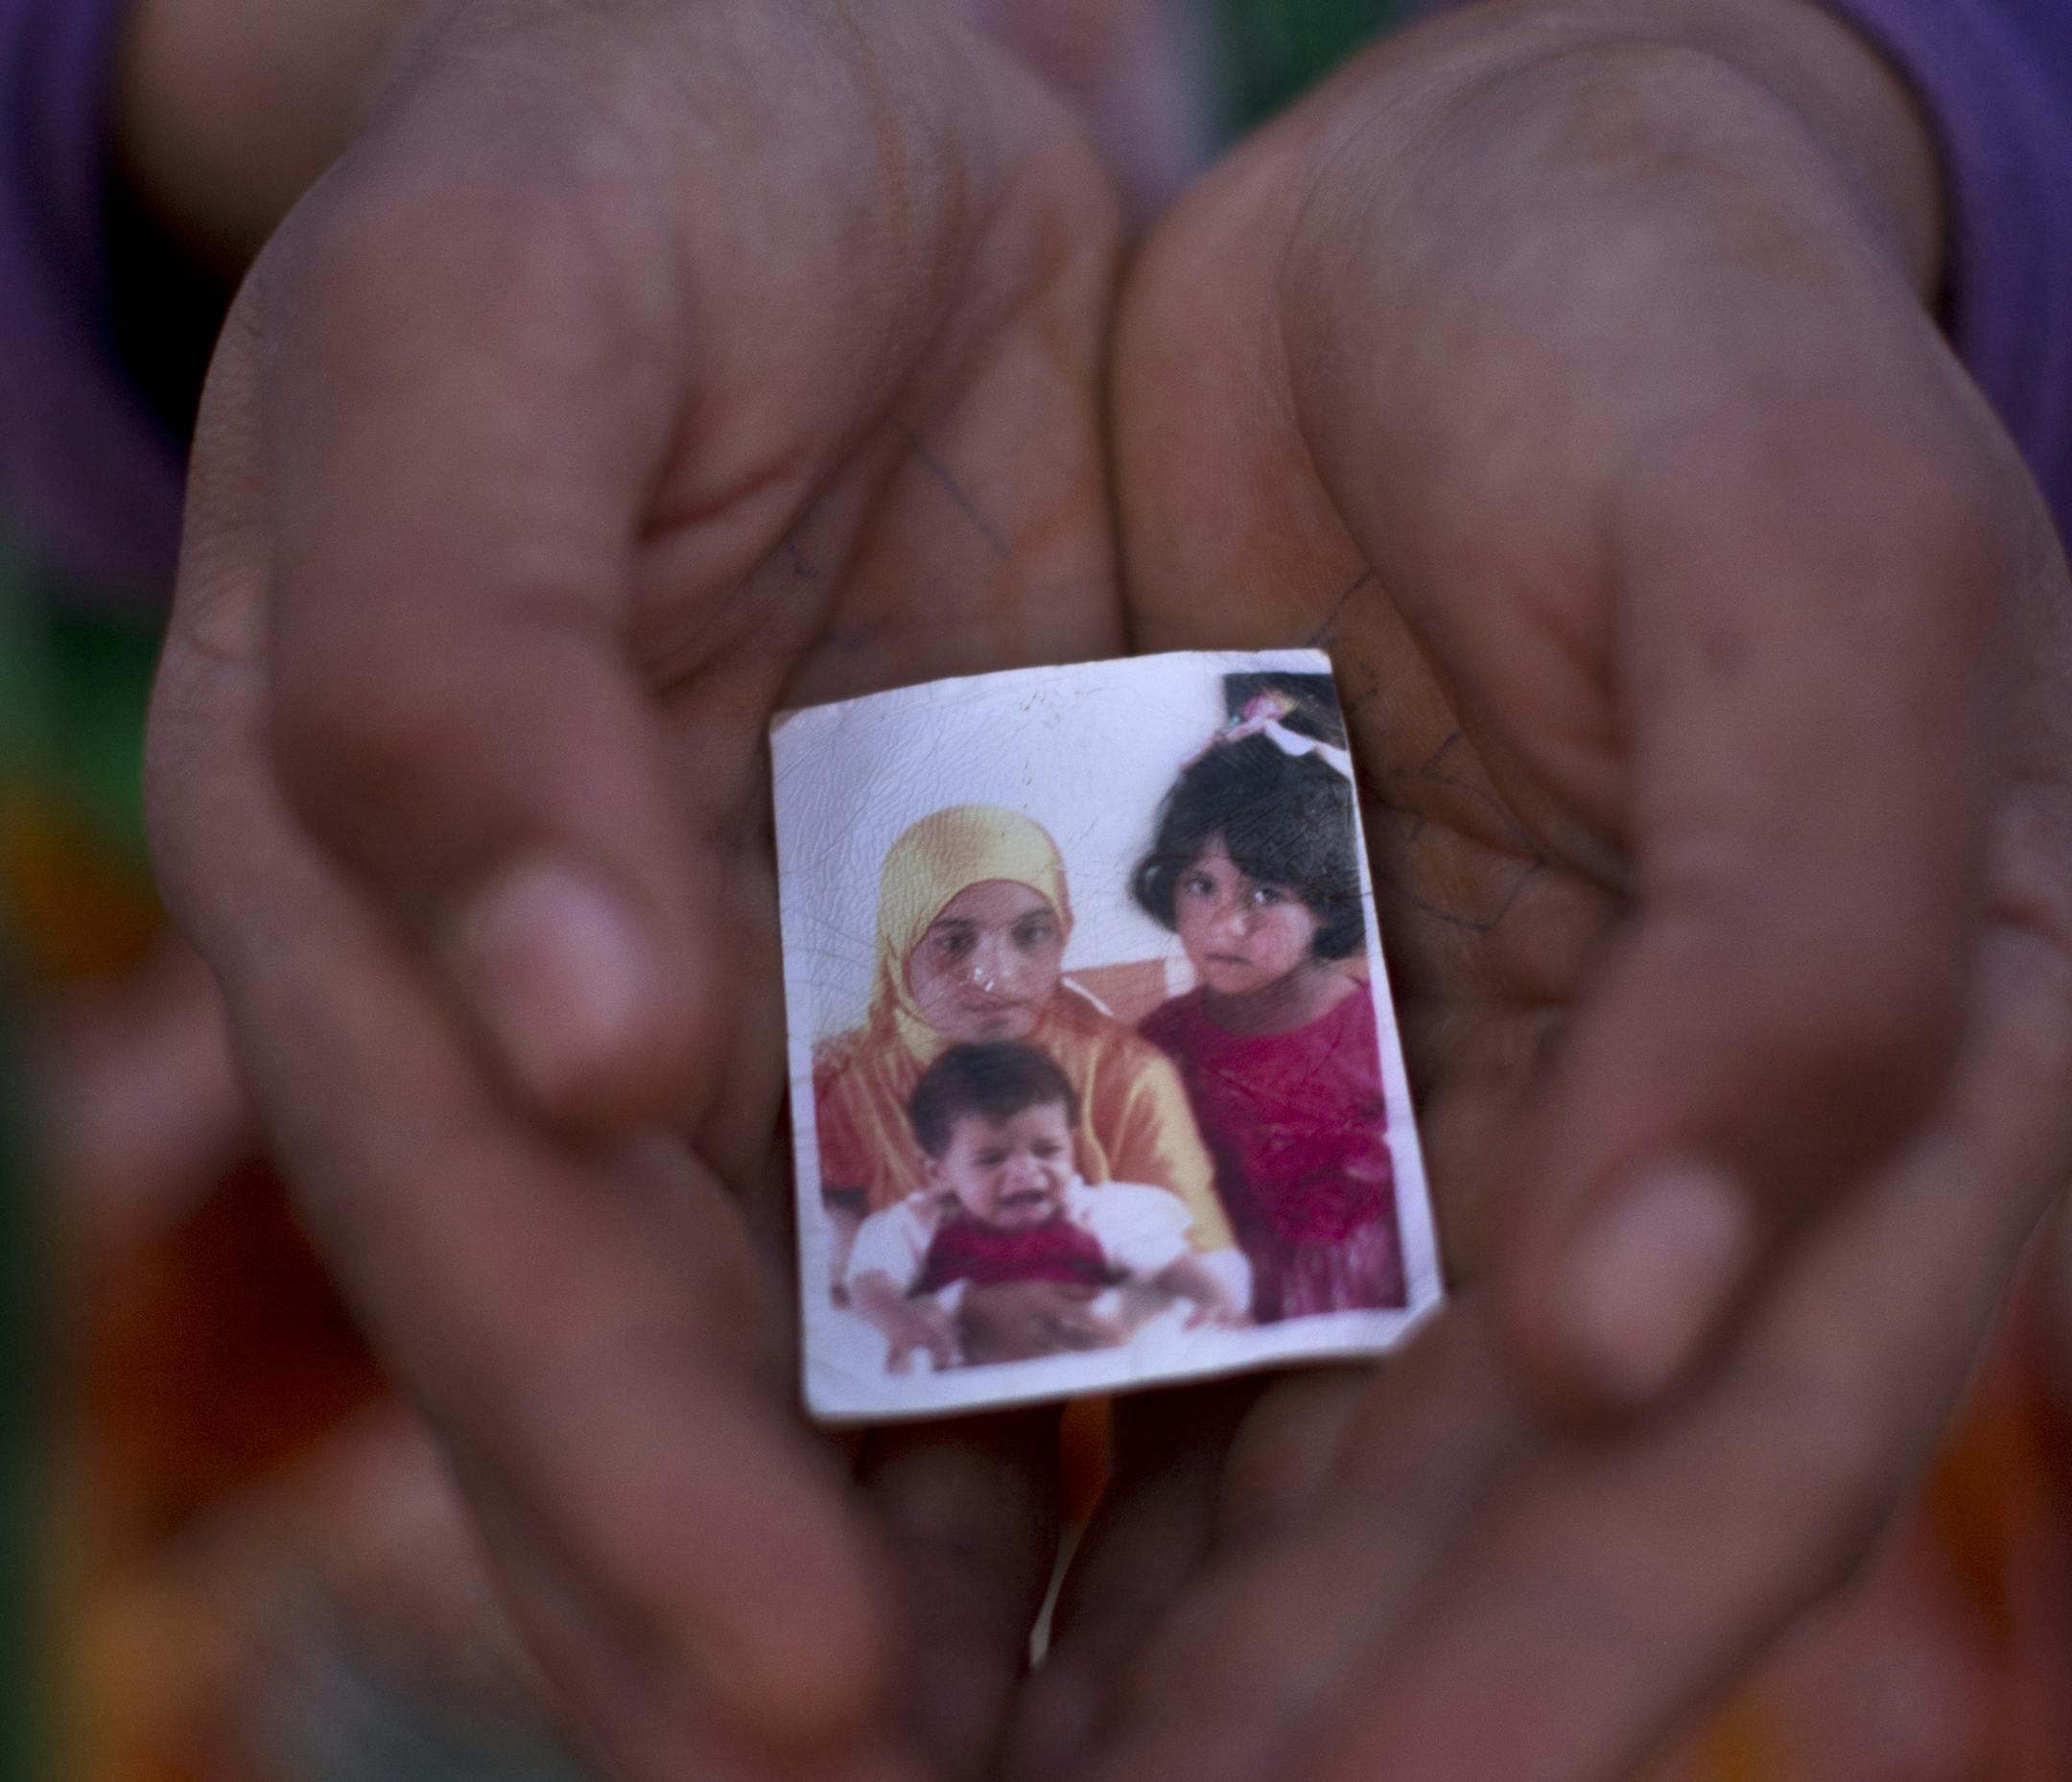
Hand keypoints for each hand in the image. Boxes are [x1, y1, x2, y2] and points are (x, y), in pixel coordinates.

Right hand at [146, 2, 1119, 1774]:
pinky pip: (1025, 1198)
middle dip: (798, 1631)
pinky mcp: (949, 942)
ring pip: (850, 1346)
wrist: (796, 97)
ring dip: (955, 1577)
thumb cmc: (603, 168)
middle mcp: (572, 999)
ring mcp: (771, 992)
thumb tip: (547, 1023)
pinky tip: (1207, 1521)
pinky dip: (1097, 1373)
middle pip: (668, 1382)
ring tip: (1131, 1754)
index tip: (802, 1696)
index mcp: (395, 888)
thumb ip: (458, 664)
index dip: (635, 1483)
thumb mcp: (479, 344)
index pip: (505, 1250)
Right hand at [959, 1281, 1129, 1362]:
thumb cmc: (1008, 1295)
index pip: (1081, 1317)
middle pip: (1076, 1342)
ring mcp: (1029, 1346)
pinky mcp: (1019, 1360)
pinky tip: (1075, 1373)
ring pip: (1063, 1356)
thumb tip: (1101, 1293)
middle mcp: (1039, 1326)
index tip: (1121, 1335)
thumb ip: (1071, 1290)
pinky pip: (1045, 1366)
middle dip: (1099, 1349)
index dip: (1102, 1327)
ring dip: (1083, 1360)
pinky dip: (1060, 1368)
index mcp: (1045, 1304)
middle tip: (1119, 1353)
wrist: (970, 1314)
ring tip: (1103, 1365)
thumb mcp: (1038, 1286)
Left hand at [1013, 2, 2071, 1775]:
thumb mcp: (1812, 572)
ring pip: (1278, 1468)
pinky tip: (888, 1559)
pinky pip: (1130, 1295)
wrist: (1450, 218)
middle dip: (1275, 1733)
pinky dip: (1024, 1444)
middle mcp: (1639, 1170)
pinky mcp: (1241, 1059)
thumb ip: (1810, 952)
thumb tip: (1660, 1336)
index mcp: (1865, 1098)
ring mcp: (1424, 1131)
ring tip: (904, 1773)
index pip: (1707, 1471)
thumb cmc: (1685, 342)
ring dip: (1127, 1660)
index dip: (1525, 1684)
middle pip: (1462, 1536)